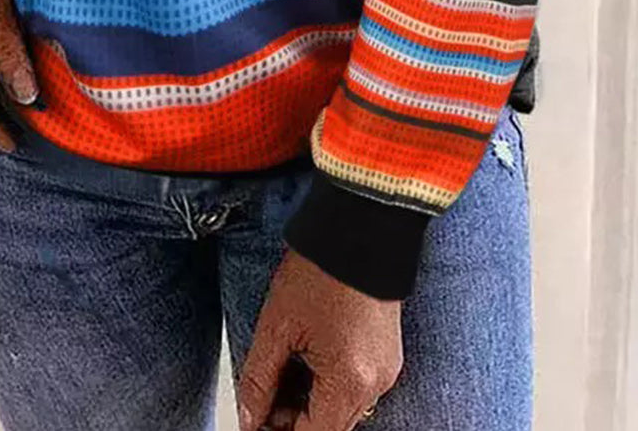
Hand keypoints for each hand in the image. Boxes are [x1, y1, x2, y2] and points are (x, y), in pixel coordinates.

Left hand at [237, 249, 403, 430]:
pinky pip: (356, 385)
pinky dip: (330, 382)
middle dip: (294, 418)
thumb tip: (249, 417)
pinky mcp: (387, 353)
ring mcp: (386, 368)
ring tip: (284, 368)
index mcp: (350, 381)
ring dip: (311, 401)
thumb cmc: (322, 268)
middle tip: (264, 395)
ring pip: (342, 407)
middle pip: (330, 426)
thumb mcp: (277, 325)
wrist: (361, 226)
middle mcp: (376, 383)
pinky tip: (308, 357)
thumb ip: (259, 379)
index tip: (258, 420)